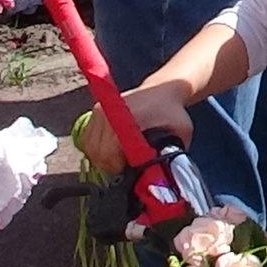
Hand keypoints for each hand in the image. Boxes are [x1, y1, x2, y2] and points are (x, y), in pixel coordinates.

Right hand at [79, 82, 194, 174]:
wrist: (163, 90)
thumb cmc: (172, 113)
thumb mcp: (180, 133)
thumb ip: (171, 154)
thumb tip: (161, 176)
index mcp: (129, 115)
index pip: (110, 148)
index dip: (117, 165)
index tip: (128, 169)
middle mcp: (109, 110)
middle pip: (97, 151)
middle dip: (110, 166)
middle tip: (125, 169)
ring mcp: (100, 110)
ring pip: (90, 148)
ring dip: (103, 159)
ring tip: (120, 160)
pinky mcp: (95, 112)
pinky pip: (87, 141)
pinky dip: (96, 151)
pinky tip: (111, 152)